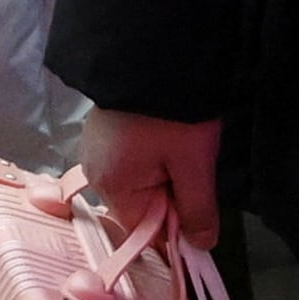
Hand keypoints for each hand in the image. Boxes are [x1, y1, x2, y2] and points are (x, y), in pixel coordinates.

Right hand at [75, 108, 223, 252]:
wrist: (154, 53)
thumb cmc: (174, 113)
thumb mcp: (194, 163)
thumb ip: (197, 209)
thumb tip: (200, 246)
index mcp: (112, 186)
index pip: (144, 230)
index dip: (176, 229)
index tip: (203, 215)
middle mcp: (96, 173)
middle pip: (140, 206)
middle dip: (173, 197)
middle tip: (196, 170)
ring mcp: (97, 150)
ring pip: (140, 182)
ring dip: (167, 175)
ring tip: (186, 150)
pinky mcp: (106, 131)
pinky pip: (133, 160)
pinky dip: (155, 158)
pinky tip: (171, 139)